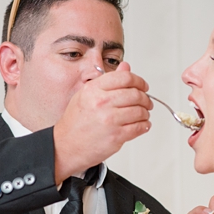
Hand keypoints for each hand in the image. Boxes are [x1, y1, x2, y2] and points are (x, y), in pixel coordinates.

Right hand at [53, 62, 151, 182]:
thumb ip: (108, 81)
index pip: (125, 77)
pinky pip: (139, 127)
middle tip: (147, 102)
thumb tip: (126, 67)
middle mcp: (101, 102)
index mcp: (94, 89)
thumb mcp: (87, 95)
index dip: (139, 81)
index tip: (143, 86)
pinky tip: (142, 125)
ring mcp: (109, 120)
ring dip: (145, 113)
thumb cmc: (75, 122)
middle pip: (136, 94)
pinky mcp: (116, 136)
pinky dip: (144, 126)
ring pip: (140, 111)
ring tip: (143, 115)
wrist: (66, 146)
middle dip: (145, 98)